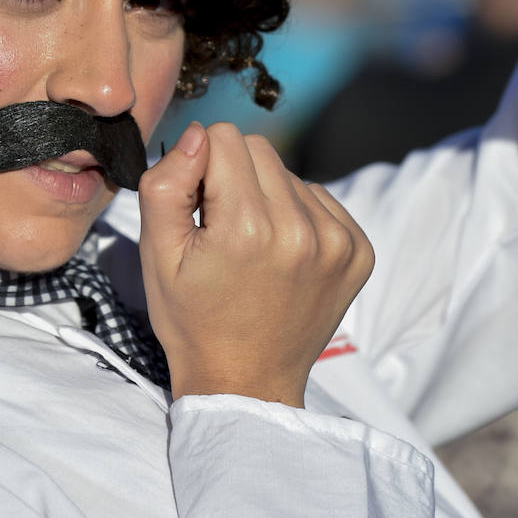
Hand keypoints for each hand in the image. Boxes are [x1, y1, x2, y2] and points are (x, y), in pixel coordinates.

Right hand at [137, 122, 372, 407]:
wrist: (245, 382)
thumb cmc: (193, 320)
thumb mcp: (157, 254)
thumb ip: (167, 183)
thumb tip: (198, 134)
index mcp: (248, 227)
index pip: (224, 137)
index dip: (200, 167)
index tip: (197, 211)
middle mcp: (302, 228)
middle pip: (259, 149)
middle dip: (233, 176)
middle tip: (221, 229)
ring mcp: (339, 241)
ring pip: (290, 174)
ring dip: (267, 197)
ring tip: (252, 248)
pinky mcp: (360, 251)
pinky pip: (320, 199)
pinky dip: (297, 216)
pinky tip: (280, 256)